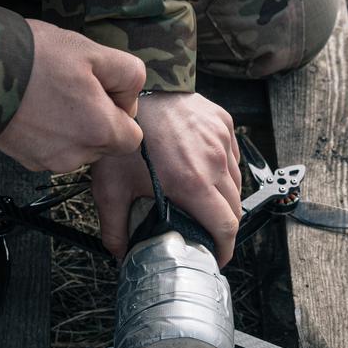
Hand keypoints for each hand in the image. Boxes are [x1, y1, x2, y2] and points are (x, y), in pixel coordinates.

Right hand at [0, 19, 145, 171]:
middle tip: (71, 87)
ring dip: (71, 126)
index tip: (102, 90)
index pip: (133, 138)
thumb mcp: (92, 51)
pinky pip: (51, 149)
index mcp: (100, 132)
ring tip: (48, 94)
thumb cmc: (33, 59)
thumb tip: (130, 95)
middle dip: (97, 118)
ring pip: (77, 147)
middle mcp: (77, 155)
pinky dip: (48, 132)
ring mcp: (49, 162)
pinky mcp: (27, 161)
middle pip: (104, 144)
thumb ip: (128, 74)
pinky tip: (32, 106)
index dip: (122, 112)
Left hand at [90, 92, 241, 265]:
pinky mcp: (223, 123)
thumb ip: (115, 229)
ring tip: (202, 204)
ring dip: (224, 199)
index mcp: (192, 183)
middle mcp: (214, 162)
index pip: (226, 227)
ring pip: (236, 183)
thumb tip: (121, 255)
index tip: (216, 256)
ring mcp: (222, 140)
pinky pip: (233, 158)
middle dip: (223, 228)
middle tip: (206, 234)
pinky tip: (203, 173)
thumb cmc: (124, 136)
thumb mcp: (110, 188)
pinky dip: (223, 171)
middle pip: (235, 208)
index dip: (224, 248)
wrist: (133, 90)